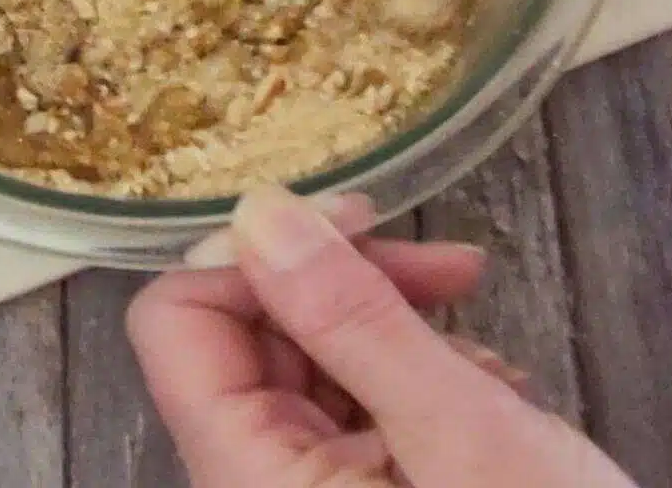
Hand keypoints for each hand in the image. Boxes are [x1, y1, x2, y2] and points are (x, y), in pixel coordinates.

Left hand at [127, 185, 636, 485]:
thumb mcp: (459, 435)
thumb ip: (350, 321)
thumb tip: (256, 211)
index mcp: (249, 480)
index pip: (177, 322)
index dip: (257, 258)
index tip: (358, 225)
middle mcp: (259, 487)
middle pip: (249, 334)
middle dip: (344, 284)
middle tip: (451, 270)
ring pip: (312, 364)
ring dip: (395, 330)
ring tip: (490, 361)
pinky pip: (359, 411)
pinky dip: (421, 380)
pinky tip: (494, 398)